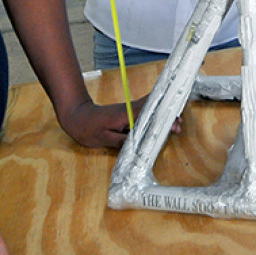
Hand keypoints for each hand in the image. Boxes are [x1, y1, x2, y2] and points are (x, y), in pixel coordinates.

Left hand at [56, 96, 178, 147]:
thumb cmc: (88, 128)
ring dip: (162, 117)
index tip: (174, 122)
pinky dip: (153, 119)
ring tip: (174, 127)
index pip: (149, 111)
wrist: (76, 116)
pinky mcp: (127, 115)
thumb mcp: (103, 138)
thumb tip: (138, 146)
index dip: (163, 116)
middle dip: (168, 115)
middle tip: (179, 126)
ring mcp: (129, 111)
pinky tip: (159, 128)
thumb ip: (121, 141)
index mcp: (126, 114)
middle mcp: (130, 110)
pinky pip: (144, 115)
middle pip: (154, 108)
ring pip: (150, 111)